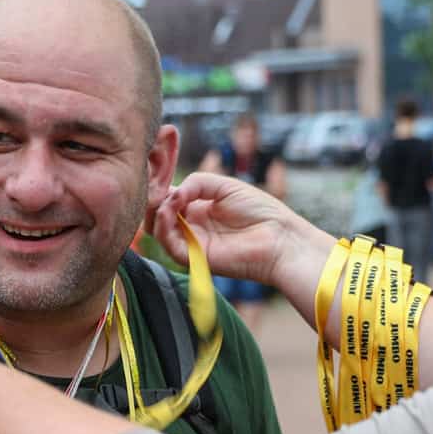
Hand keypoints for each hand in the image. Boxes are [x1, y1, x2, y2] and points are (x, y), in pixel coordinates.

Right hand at [154, 172, 326, 290]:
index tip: (155, 175)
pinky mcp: (196, 258)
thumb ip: (196, 182)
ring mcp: (193, 243)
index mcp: (198, 208)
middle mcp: (192, 226)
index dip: (160, 188)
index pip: (167, 198)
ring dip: (156, 213)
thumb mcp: (225, 185)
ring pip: (157, 231)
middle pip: (156, 215)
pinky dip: (163, 227)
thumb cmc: (260, 211)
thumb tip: (172, 193)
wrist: (280, 238)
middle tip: (157, 190)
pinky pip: (169, 245)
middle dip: (152, 200)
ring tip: (166, 201)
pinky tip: (170, 212)